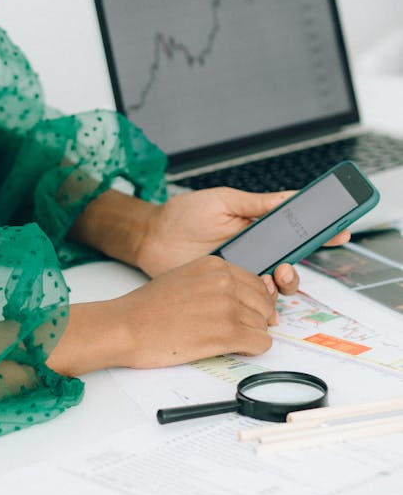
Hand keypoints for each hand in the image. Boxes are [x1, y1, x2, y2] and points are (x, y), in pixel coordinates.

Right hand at [47, 255, 277, 376]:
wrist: (129, 326)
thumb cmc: (150, 306)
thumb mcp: (186, 278)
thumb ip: (215, 282)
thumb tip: (243, 297)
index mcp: (215, 265)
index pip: (255, 282)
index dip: (252, 302)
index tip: (246, 312)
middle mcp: (225, 281)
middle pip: (264, 303)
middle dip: (255, 319)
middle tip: (238, 329)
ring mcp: (228, 306)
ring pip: (263, 324)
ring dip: (251, 335)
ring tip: (227, 339)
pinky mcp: (228, 332)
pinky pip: (261, 343)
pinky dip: (251, 350)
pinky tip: (232, 348)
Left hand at [135, 187, 349, 292]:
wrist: (154, 237)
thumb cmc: (185, 214)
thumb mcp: (224, 200)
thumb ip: (258, 203)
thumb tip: (291, 196)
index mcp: (257, 226)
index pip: (294, 230)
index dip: (319, 232)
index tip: (340, 231)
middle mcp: (254, 250)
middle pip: (292, 261)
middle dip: (300, 265)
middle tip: (289, 264)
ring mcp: (243, 271)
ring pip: (277, 283)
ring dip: (284, 282)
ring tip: (274, 274)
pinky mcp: (229, 289)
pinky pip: (254, 298)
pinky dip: (262, 296)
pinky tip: (255, 286)